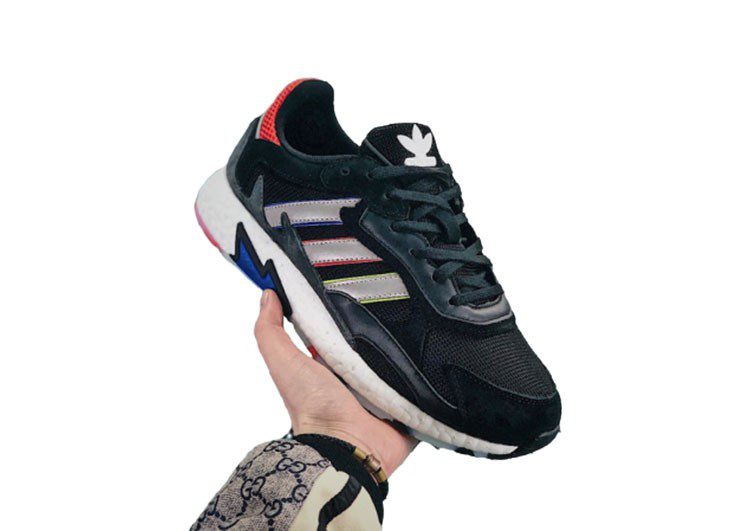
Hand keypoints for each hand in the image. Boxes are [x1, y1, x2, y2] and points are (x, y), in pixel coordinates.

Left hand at [254, 290, 416, 475]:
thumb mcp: (284, 363)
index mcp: (332, 366)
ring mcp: (385, 393)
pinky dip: (431, 374)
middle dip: (386, 326)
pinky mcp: (409, 406)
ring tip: (421, 325)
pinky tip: (436, 354)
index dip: (348, 309)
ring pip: (404, 360)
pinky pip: (426, 384)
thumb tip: (267, 296)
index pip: (343, 329)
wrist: (347, 448)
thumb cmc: (314, 410)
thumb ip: (270, 332)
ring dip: (411, 348)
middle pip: (377, 342)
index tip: (359, 284)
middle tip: (397, 303)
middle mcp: (359, 378)